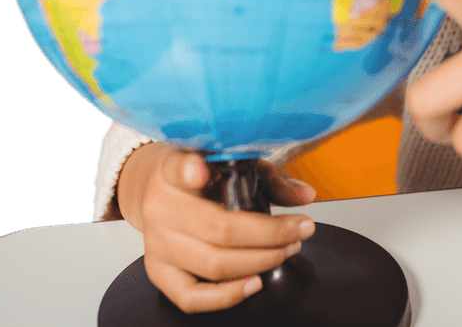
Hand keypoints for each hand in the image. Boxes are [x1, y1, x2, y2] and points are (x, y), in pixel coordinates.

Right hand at [119, 144, 316, 313]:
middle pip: (219, 229)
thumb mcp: (233, 164)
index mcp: (172, 171)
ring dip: (261, 261)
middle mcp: (160, 207)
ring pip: (213, 264)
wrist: (157, 193)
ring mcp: (156, 244)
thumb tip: (305, 195)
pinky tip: (255, 281)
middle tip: (300, 229)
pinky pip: (191, 297)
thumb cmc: (202, 176)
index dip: (189, 170)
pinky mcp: (158, 273)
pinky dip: (227, 296)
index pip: (177, 168)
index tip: (201, 170)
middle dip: (272, 234)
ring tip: (287, 250)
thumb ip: (270, 178)